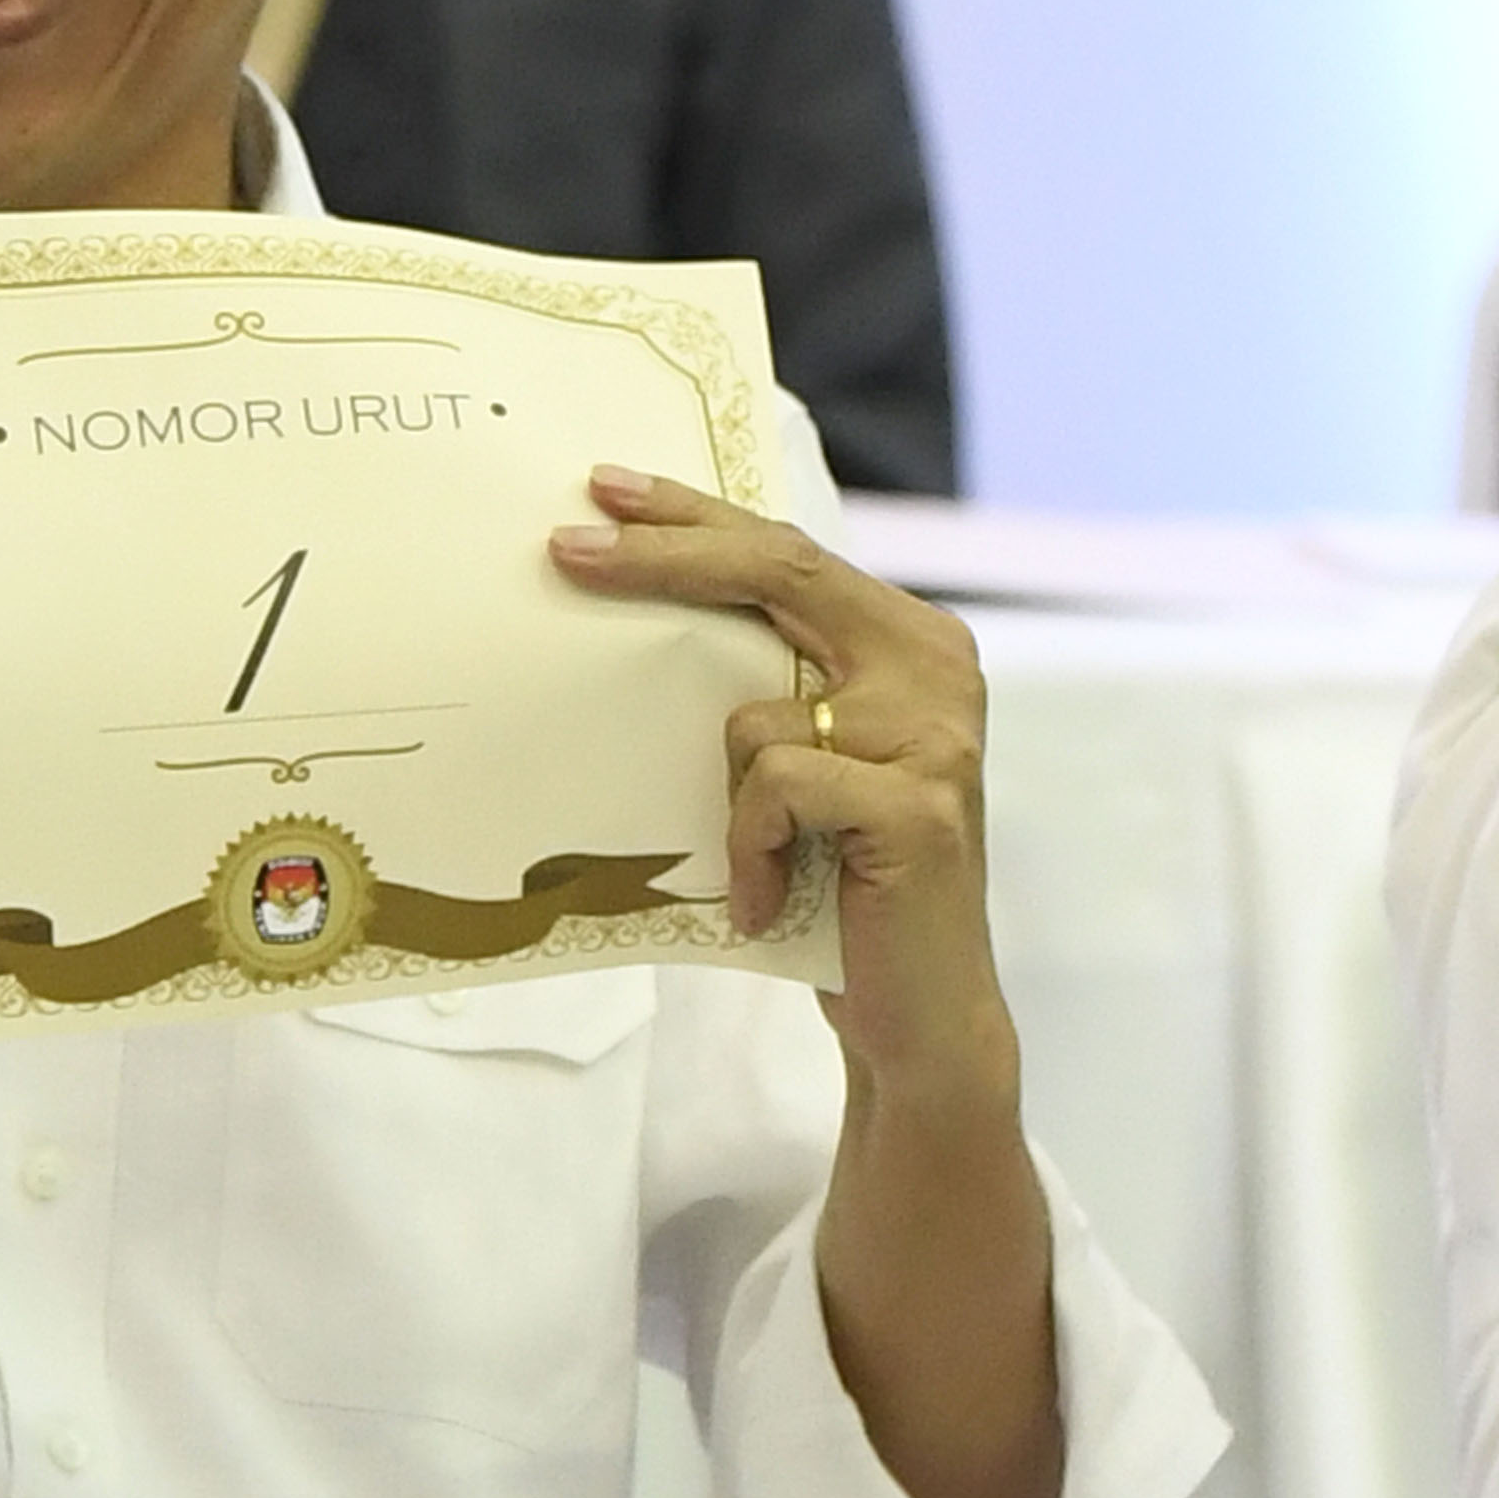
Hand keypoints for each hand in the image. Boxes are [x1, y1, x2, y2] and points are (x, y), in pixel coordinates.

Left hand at [550, 465, 1013, 1100]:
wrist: (916, 1009)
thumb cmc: (836, 876)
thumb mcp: (803, 758)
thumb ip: (765, 679)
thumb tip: (630, 593)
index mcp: (910, 643)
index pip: (787, 552)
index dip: (694, 517)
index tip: (605, 487)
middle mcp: (936, 671)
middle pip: (778, 575)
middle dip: (659, 556)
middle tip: (562, 546)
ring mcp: (935, 738)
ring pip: (753, 714)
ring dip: (724, 797)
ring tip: (755, 860)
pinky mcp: (916, 809)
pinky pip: (773, 791)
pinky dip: (750, 847)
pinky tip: (770, 899)